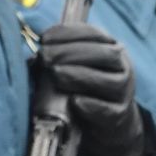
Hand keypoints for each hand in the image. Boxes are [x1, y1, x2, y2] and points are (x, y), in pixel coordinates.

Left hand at [37, 23, 150, 155]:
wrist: (107, 122)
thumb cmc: (83, 86)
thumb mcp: (73, 66)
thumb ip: (55, 57)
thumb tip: (31, 59)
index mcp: (110, 48)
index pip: (94, 34)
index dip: (68, 33)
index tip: (44, 38)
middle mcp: (121, 68)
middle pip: (106, 55)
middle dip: (71, 52)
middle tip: (45, 56)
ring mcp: (123, 93)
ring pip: (110, 81)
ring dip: (79, 75)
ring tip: (56, 74)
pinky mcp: (118, 117)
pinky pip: (108, 111)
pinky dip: (91, 105)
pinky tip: (74, 101)